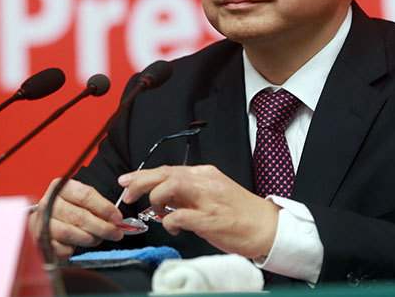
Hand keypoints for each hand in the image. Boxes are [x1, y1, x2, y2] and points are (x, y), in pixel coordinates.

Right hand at [28, 178, 124, 259]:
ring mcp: (43, 222)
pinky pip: (62, 247)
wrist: (41, 221)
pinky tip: (77, 245)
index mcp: (61, 187)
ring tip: (98, 239)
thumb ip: (96, 204)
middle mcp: (49, 203)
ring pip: (71, 233)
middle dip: (103, 227)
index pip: (86, 195)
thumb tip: (116, 218)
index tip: (118, 218)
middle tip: (116, 233)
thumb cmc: (64, 210)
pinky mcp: (41, 240)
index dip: (105, 208)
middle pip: (80, 216)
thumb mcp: (78, 199)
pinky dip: (73, 249)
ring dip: (90, 238)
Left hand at [119, 165, 280, 258]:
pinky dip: (170, 221)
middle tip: (128, 194)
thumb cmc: (241, 213)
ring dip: (155, 198)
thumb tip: (162, 197)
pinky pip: (181, 215)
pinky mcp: (211, 219)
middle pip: (166, 173)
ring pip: (171, 185)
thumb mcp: (213, 195)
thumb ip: (188, 193)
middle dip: (141, 182)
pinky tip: (173, 227)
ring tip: (155, 211)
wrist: (267, 227)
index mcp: (206, 174)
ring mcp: (208, 199)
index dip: (143, 174)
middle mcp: (206, 182)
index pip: (168, 168)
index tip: (126, 180)